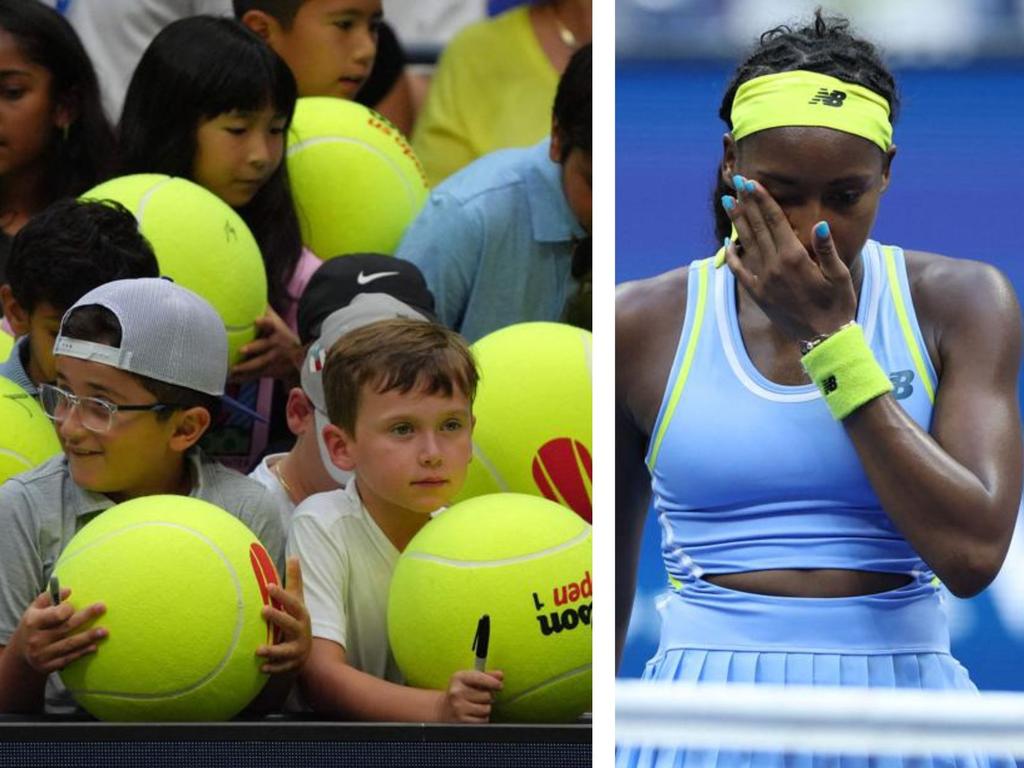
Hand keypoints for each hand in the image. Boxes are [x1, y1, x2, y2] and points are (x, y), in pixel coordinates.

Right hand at [13, 589, 105, 674]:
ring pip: (70, 644)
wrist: (19, 653)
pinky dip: (82, 652)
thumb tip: (68, 590)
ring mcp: (42, 655)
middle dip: (86, 617)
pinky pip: (68, 658)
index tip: (74, 605)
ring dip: (88, 637)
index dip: (67, 609)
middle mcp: (36, 639)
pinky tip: (95, 647)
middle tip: (102, 607)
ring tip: (105, 631)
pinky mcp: (47, 667)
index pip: (55, 615)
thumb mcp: (34, 609)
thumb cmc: (33, 625)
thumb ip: (49, 597)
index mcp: (33, 622)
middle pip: (67, 627)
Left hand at [229, 308, 302, 382]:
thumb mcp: (278, 323)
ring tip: (234, 368)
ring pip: (259, 363)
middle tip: (242, 350)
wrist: (300, 360)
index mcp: (276, 331)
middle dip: (253, 348)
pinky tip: (231, 378)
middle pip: (264, 346)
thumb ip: (266, 311)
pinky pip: (255, 374)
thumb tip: (254, 292)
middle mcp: (275, 345)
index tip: (257, 320)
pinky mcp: (268, 370)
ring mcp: (272, 359)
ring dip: (247, 366)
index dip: (265, 322)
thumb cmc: (283, 337)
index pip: (271, 324)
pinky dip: (243, 377)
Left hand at [256, 557, 311, 674]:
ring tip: (258, 649)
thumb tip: (293, 556)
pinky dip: (272, 668)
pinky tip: (260, 668)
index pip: (293, 603)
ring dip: (273, 650)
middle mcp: (301, 632)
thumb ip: (294, 581)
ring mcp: (297, 649)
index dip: (282, 595)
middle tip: (262, 610)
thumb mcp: (297, 601)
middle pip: (291, 625)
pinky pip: (282, 667)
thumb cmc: (296, 620)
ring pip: (286, 650)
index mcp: (301, 615)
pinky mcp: (291, 664)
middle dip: (278, 618)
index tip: (268, 586)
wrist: (306, 652)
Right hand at [437, 668, 503, 722]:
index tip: (499, 685)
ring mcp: (458, 708)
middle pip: (487, 695)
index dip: (493, 682)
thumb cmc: (460, 692)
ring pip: (487, 708)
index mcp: (459, 678)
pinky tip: (473, 714)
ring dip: (485, 708)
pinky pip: (483, 720)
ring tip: (476, 706)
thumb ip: (486, 675)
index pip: (481, 678)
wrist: (442, 709)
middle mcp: (457, 692)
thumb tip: (500, 675)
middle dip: (488, 697)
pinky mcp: (462, 721)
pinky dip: (482, 718)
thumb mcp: (469, 679)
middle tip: (480, 697)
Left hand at [722, 175, 856, 340]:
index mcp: (794, 258)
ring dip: (737, 222)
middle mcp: (774, 267)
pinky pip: (739, 271)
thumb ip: (827, 250)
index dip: (763, 200)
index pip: (775, 221)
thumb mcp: (840, 276)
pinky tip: (726, 241)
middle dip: (747, 203)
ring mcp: (763, 281)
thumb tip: (819, 225)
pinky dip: (731, 255)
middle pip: (757, 228)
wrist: (824, 340)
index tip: (752, 183)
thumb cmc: (838, 305)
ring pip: (746, 244)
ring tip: (729, 202)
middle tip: (737, 183)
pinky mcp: (758, 294)